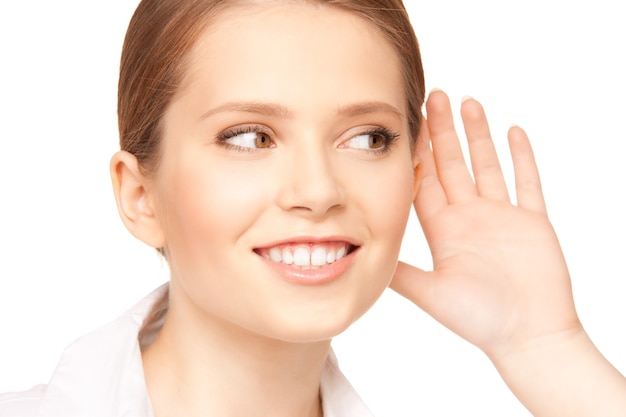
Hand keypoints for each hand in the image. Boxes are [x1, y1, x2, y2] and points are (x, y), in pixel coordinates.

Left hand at [391, 89, 580, 358]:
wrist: (527, 336)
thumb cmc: (480, 320)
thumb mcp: (430, 291)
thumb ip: (399, 271)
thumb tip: (356, 258)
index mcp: (444, 229)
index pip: (426, 181)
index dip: (417, 152)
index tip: (408, 124)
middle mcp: (470, 217)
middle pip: (453, 164)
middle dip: (443, 131)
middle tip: (434, 96)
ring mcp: (501, 217)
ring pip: (486, 165)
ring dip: (478, 135)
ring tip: (467, 102)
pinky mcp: (531, 221)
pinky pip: (527, 182)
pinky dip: (521, 157)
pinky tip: (512, 130)